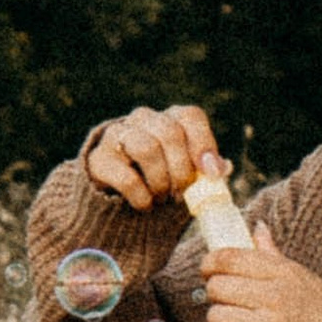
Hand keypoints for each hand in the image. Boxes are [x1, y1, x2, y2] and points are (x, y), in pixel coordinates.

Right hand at [85, 103, 223, 211]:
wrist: (116, 192)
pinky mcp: (100, 159)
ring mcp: (118, 135)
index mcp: (170, 118)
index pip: (190, 117)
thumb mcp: (187, 173)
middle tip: (181, 193)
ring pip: (146, 148)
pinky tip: (145, 205)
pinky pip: (125, 176)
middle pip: (169, 133)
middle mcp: (144, 119)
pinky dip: (141, 196)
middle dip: (181, 169)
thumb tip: (222, 168)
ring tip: (161, 199)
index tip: (211, 174)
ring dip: (160, 181)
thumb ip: (205, 170)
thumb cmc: (161, 179)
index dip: (203, 143)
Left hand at [201, 221, 321, 321]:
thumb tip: (257, 228)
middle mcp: (275, 298)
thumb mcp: (306, 281)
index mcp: (286, 275)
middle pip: (217, 287)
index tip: (208, 269)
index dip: (210, 262)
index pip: (231, 258)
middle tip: (230, 302)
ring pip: (215, 316)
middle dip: (218, 294)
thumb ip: (275, 257)